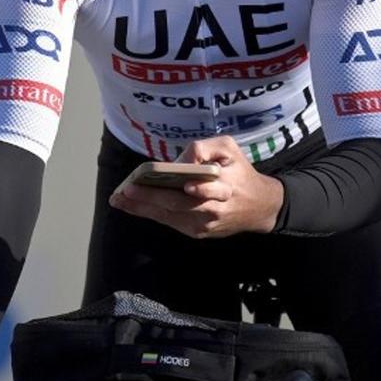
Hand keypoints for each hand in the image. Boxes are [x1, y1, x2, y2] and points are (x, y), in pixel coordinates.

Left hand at [109, 136, 283, 239]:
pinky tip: (132, 206)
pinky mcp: (199, 233)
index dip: (198, 189)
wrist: (260, 207)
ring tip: (120, 200)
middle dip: (152, 198)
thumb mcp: (230, 149)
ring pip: (171, 216)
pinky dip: (151, 213)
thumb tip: (183, 160)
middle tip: (126, 191)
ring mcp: (206, 224)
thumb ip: (207, 148)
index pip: (209, 189)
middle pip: (181, 205)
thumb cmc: (240, 172)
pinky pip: (171, 222)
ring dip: (143, 208)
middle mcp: (215, 209)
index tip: (182, 184)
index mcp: (227, 186)